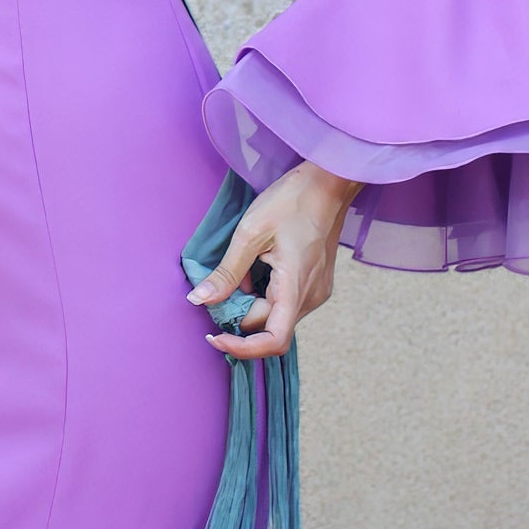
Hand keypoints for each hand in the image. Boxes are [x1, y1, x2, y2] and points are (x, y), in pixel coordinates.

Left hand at [186, 161, 360, 359]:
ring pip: (275, 315)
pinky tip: (256, 266)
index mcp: (297, 287)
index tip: (215, 337)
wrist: (328, 181)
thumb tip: (199, 300)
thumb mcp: (250, 233)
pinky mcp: (314, 282)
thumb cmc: (292, 200)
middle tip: (216, 289)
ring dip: (250, 302)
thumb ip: (226, 272)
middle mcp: (311, 296)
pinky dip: (262, 293)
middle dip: (238, 315)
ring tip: (239, 270)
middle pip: (268, 326)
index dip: (242, 348)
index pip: (273, 341)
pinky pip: (283, 301)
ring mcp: (315, 290)